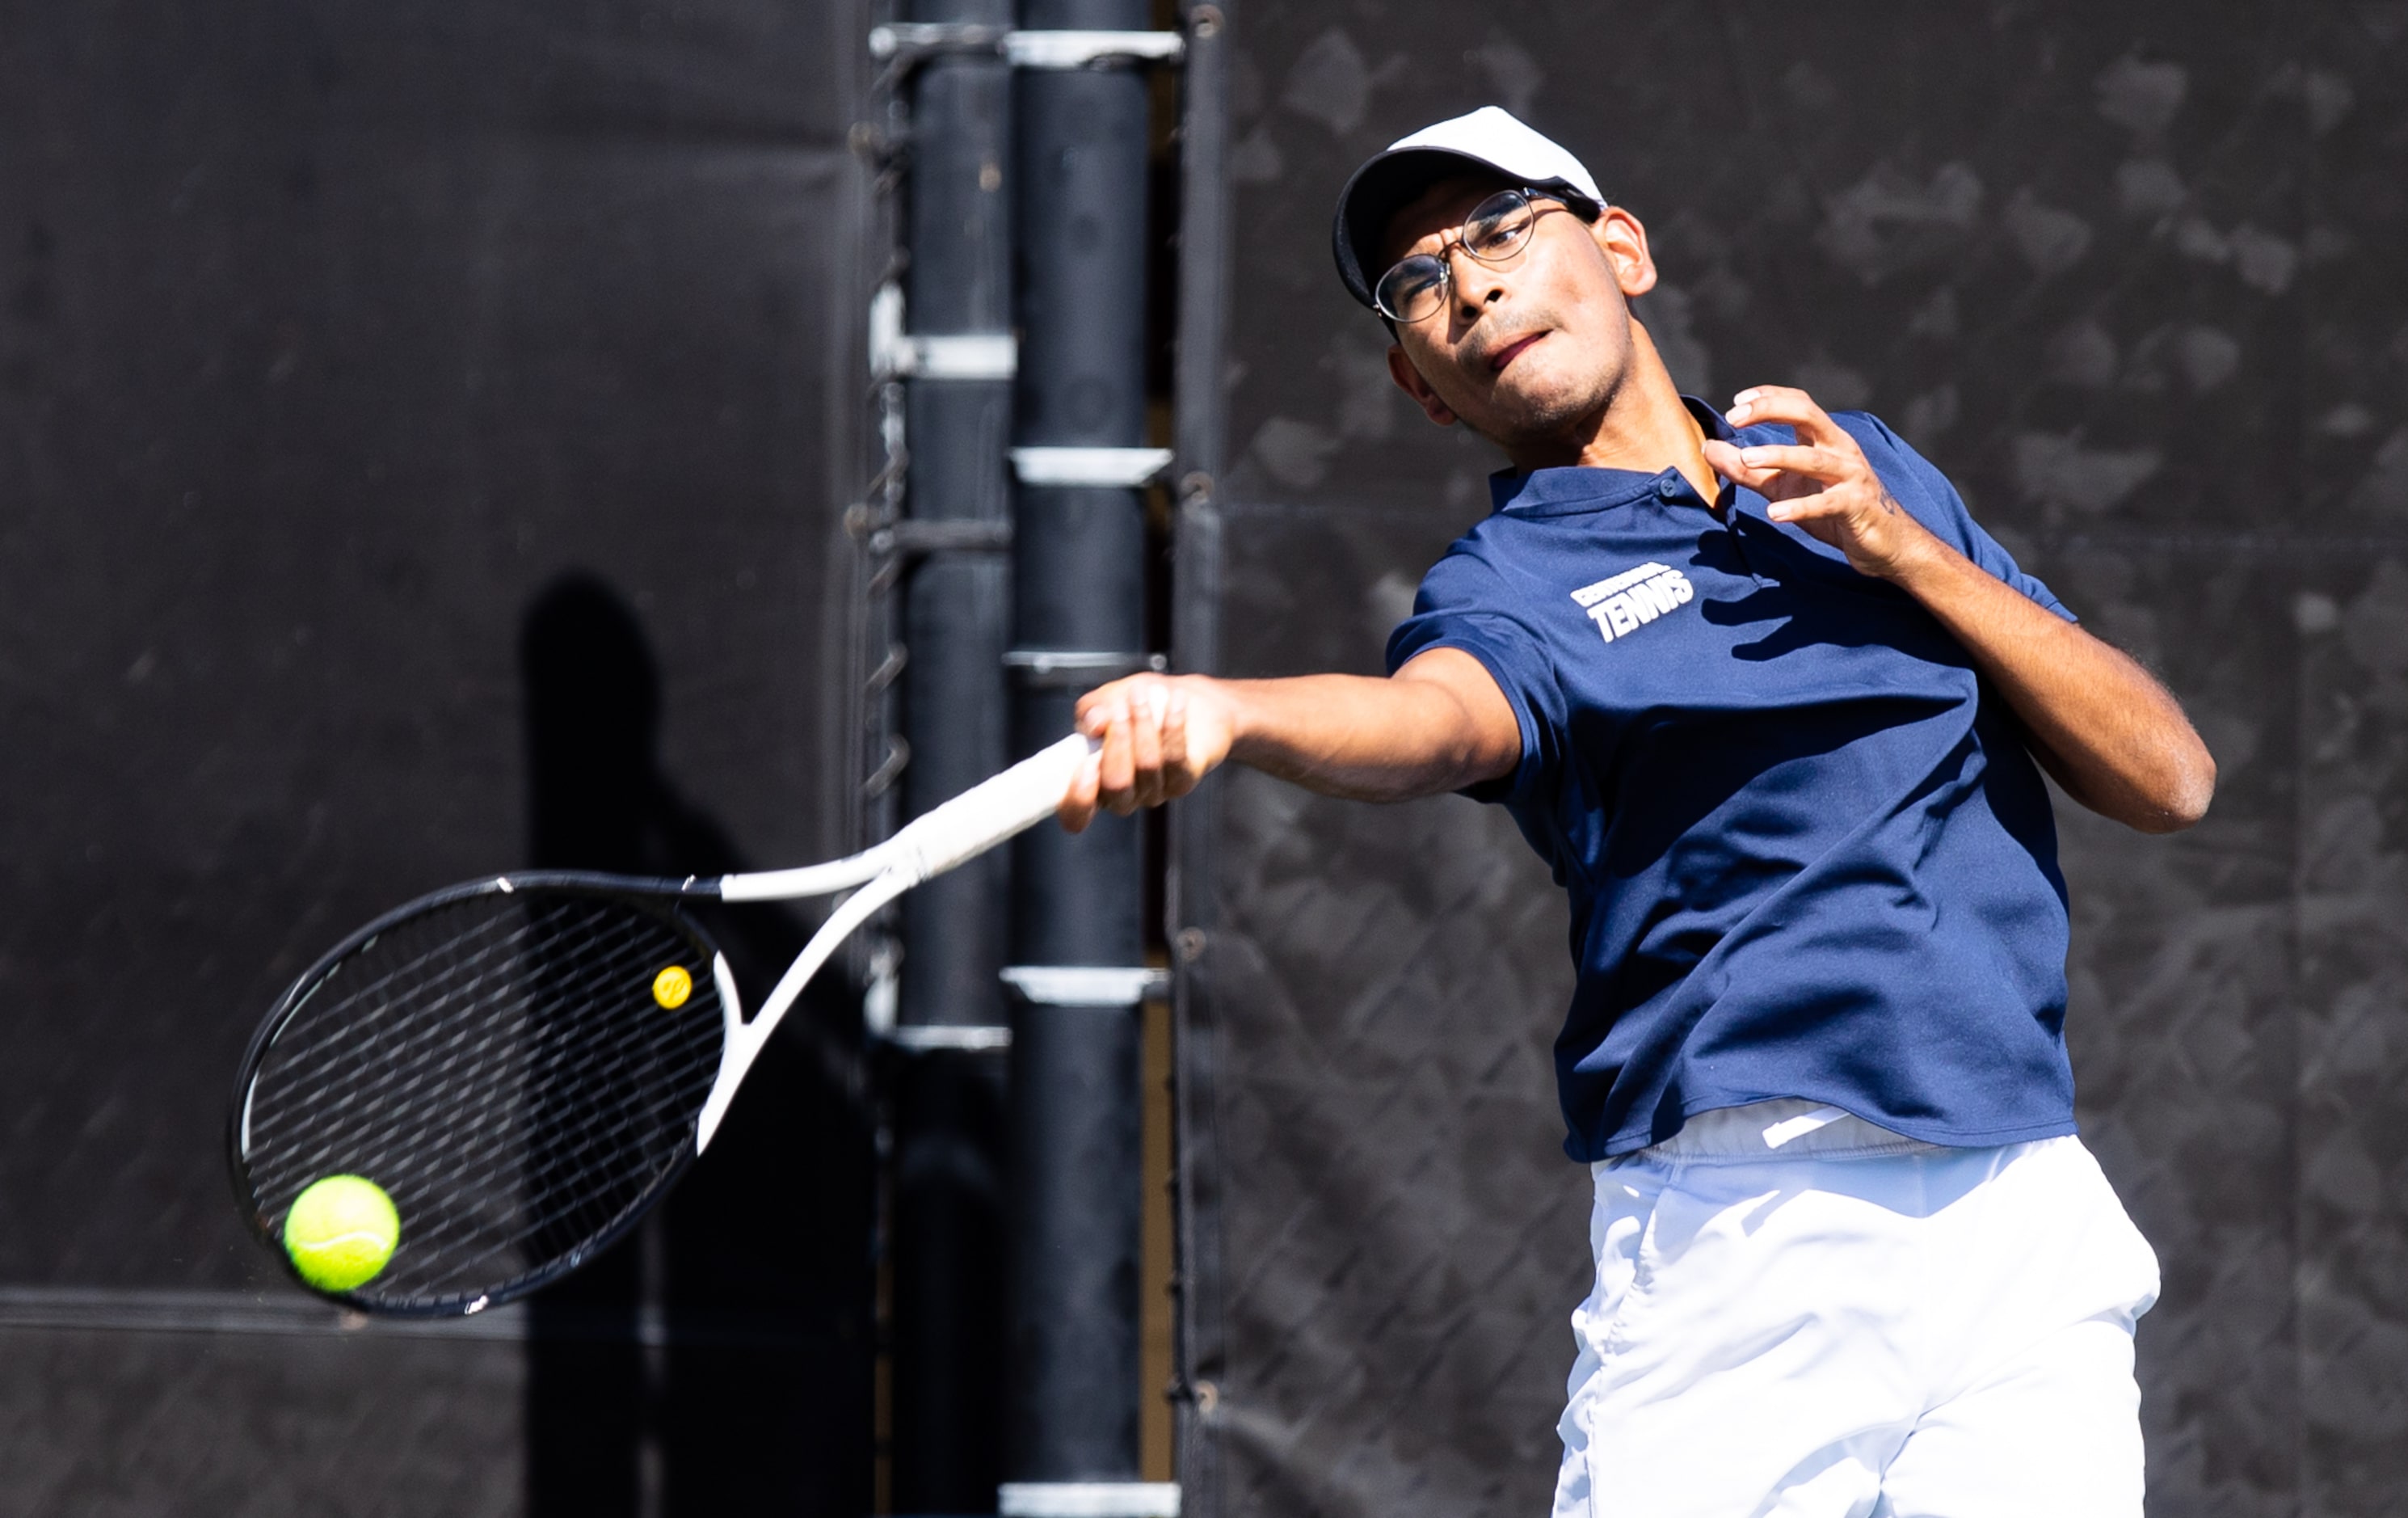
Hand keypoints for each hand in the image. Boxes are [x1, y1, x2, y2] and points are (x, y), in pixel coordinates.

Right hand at [1058, 674, 1236, 832]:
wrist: (1178, 701)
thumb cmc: (1132, 706)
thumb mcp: (1103, 702)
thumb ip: (1091, 712)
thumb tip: (1095, 723)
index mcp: (1091, 787)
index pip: (1076, 815)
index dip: (1078, 800)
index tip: (1085, 766)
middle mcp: (1121, 797)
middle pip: (1116, 786)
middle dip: (1117, 743)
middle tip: (1119, 710)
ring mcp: (1152, 793)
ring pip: (1147, 767)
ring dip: (1143, 725)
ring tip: (1141, 695)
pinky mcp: (1181, 782)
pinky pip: (1175, 758)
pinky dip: (1173, 726)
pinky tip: (1175, 702)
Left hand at [1701, 386, 1938, 580]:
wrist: (1883, 542)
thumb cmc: (1832, 508)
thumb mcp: (1783, 486)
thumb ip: (1747, 469)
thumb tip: (1707, 448)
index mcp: (1825, 439)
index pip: (1799, 403)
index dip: (1768, 397)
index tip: (1736, 402)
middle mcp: (1840, 449)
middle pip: (1808, 415)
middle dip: (1771, 410)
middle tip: (1734, 418)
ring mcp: (1851, 476)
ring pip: (1815, 459)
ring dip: (1779, 455)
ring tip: (1746, 459)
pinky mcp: (1856, 506)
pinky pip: (1826, 504)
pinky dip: (1800, 507)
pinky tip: (1775, 513)